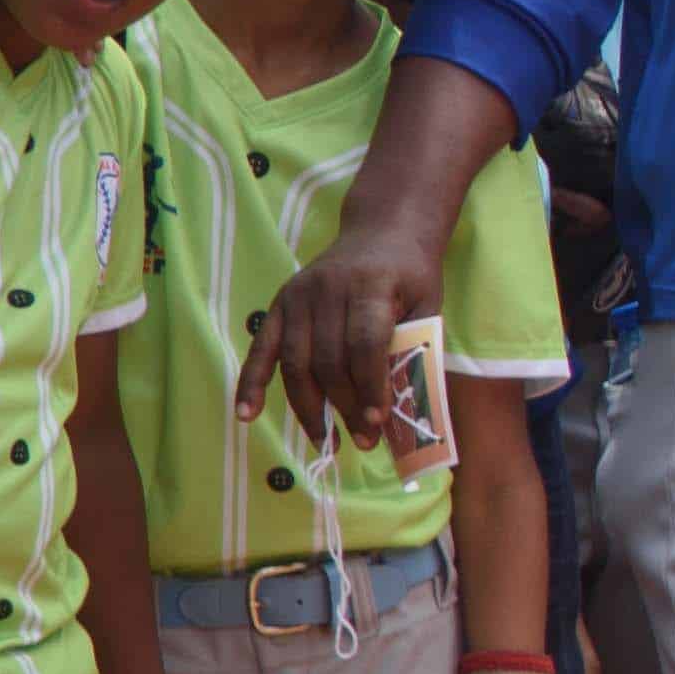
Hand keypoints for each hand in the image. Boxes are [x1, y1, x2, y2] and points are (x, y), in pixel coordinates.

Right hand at [242, 220, 443, 450]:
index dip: (369, 386)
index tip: (376, 422)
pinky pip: (261, 349)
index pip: (365, 344)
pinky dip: (252, 382)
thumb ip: (414, 346)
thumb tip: (402, 406)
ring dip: (308, 406)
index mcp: (369, 286)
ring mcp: (297, 297)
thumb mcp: (427, 303)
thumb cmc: (411, 274)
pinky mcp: (278, 304)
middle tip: (363, 442)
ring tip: (326, 440)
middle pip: (328, 359)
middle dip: (344, 406)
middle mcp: (326, 290)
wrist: (382, 231)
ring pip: (295, 362)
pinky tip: (247, 414)